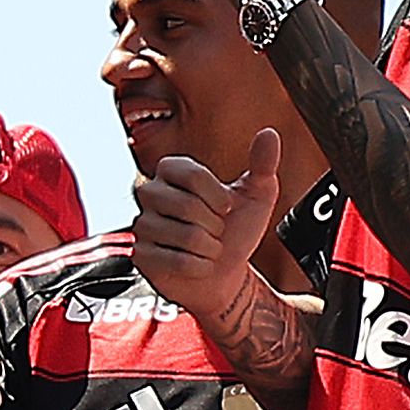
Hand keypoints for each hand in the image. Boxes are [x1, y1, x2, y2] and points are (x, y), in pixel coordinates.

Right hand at [130, 128, 285, 314]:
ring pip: (185, 236)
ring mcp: (142, 225)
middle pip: (187, 206)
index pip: (192, 175)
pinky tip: (196, 264)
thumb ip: (263, 165)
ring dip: (209, 249)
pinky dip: (198, 267)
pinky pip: (177, 261)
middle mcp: (150, 193)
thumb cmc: (235, 233)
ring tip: (205, 248)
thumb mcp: (255, 196)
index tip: (226, 208)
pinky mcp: (139, 255)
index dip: (218, 196)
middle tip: (214, 231)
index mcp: (173, 171)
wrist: (224, 275)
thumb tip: (269, 134)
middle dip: (215, 226)